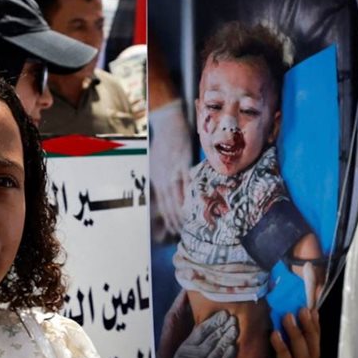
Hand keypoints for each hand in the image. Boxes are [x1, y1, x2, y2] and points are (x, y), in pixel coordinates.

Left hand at [149, 101, 190, 238]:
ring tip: (192, 225)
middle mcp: (163, 178)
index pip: (163, 205)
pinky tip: (199, 205)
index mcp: (158, 179)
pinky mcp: (183, 163)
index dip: (169, 219)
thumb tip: (171, 194)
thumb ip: (164, 178)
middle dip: (176, 221)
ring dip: (184, 213)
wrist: (168, 123)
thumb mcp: (159, 163)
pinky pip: (188, 183)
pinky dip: (192, 196)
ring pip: (178, 197)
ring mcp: (173, 171)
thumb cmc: (166, 143)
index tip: (174, 231)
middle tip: (184, 234)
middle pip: (170, 205)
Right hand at [163, 311, 238, 357]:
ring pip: (216, 351)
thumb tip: (211, 324)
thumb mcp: (184, 357)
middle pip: (210, 339)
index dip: (213, 321)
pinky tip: (234, 347)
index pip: (201, 331)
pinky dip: (228, 357)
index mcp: (184, 350)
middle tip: (234, 318)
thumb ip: (195, 342)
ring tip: (235, 328)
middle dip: (223, 327)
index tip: (224, 313)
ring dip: (227, 338)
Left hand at [223, 307, 318, 357]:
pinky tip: (275, 335)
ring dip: (296, 336)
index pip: (312, 352)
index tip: (312, 311)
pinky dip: (283, 350)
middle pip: (313, 355)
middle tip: (302, 310)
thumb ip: (270, 350)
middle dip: (309, 330)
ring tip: (288, 317)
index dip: (314, 331)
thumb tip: (274, 320)